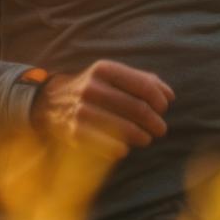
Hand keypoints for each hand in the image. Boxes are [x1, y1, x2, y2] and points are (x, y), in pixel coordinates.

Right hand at [29, 59, 174, 158]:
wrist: (50, 102)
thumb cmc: (94, 88)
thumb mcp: (113, 76)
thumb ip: (144, 81)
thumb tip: (170, 96)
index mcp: (105, 70)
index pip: (144, 86)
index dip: (159, 100)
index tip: (163, 109)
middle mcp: (92, 88)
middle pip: (138, 109)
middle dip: (155, 122)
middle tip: (160, 129)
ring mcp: (82, 110)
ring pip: (126, 128)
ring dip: (143, 136)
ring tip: (146, 138)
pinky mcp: (75, 132)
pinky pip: (108, 145)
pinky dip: (122, 149)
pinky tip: (125, 148)